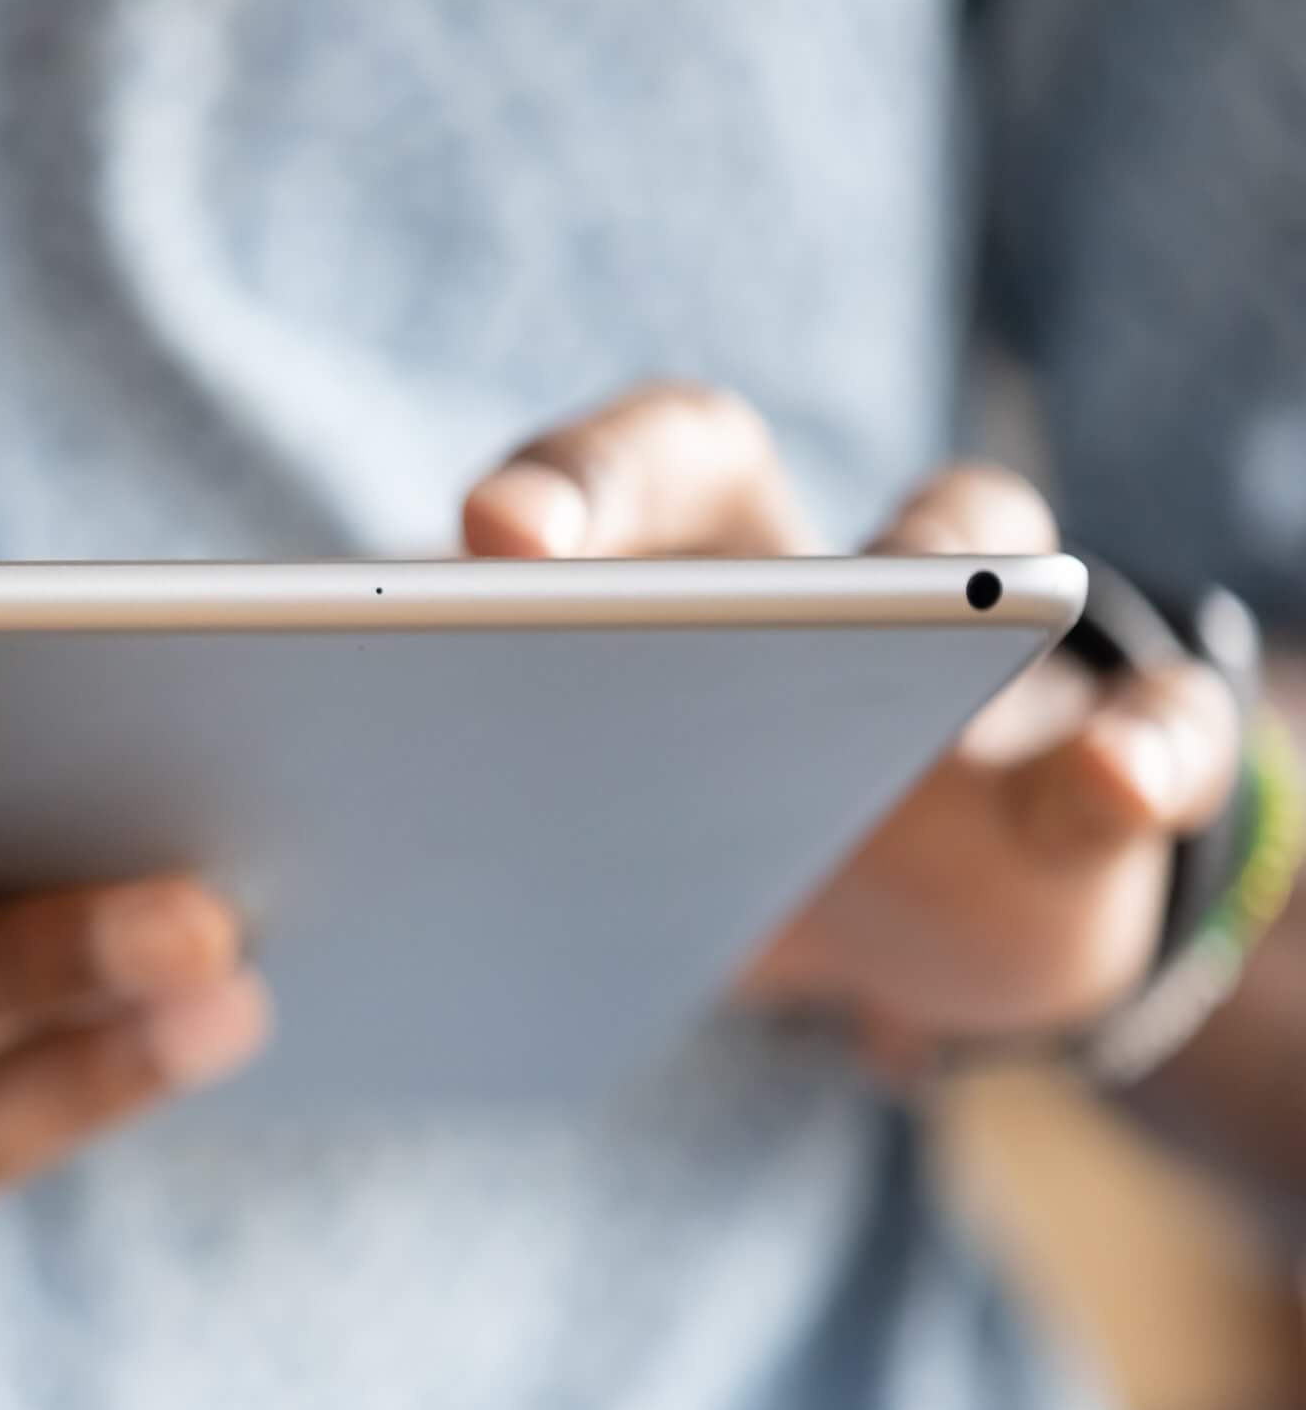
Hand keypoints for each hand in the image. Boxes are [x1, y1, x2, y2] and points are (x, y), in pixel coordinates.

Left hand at [461, 382, 1242, 1068]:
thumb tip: (261, 877)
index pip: (587, 480)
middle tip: (525, 537)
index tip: (478, 536)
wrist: (914, 940)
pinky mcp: (1087, 778)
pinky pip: (1147, 730)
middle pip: (716, 469)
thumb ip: (465, 811)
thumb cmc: (706, 862)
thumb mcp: (589, 844)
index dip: (542, 487)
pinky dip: (1143, 749)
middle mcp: (790, 574)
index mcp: (650, 583)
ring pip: (977, 541)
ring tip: (929, 593)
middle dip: (626, 481)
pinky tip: (1111, 779)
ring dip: (954, 560)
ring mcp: (958, 662)